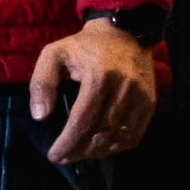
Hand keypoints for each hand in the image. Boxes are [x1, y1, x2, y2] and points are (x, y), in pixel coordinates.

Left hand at [28, 23, 164, 163]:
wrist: (125, 32)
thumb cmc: (84, 46)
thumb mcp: (54, 55)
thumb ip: (42, 83)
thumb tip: (40, 116)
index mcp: (99, 77)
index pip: (82, 122)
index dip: (67, 143)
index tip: (54, 155)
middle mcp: (124, 89)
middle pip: (100, 134)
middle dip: (80, 151)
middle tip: (64, 157)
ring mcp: (140, 97)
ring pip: (118, 138)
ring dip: (97, 152)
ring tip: (79, 154)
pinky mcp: (150, 102)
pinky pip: (134, 135)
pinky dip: (117, 146)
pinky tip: (101, 147)